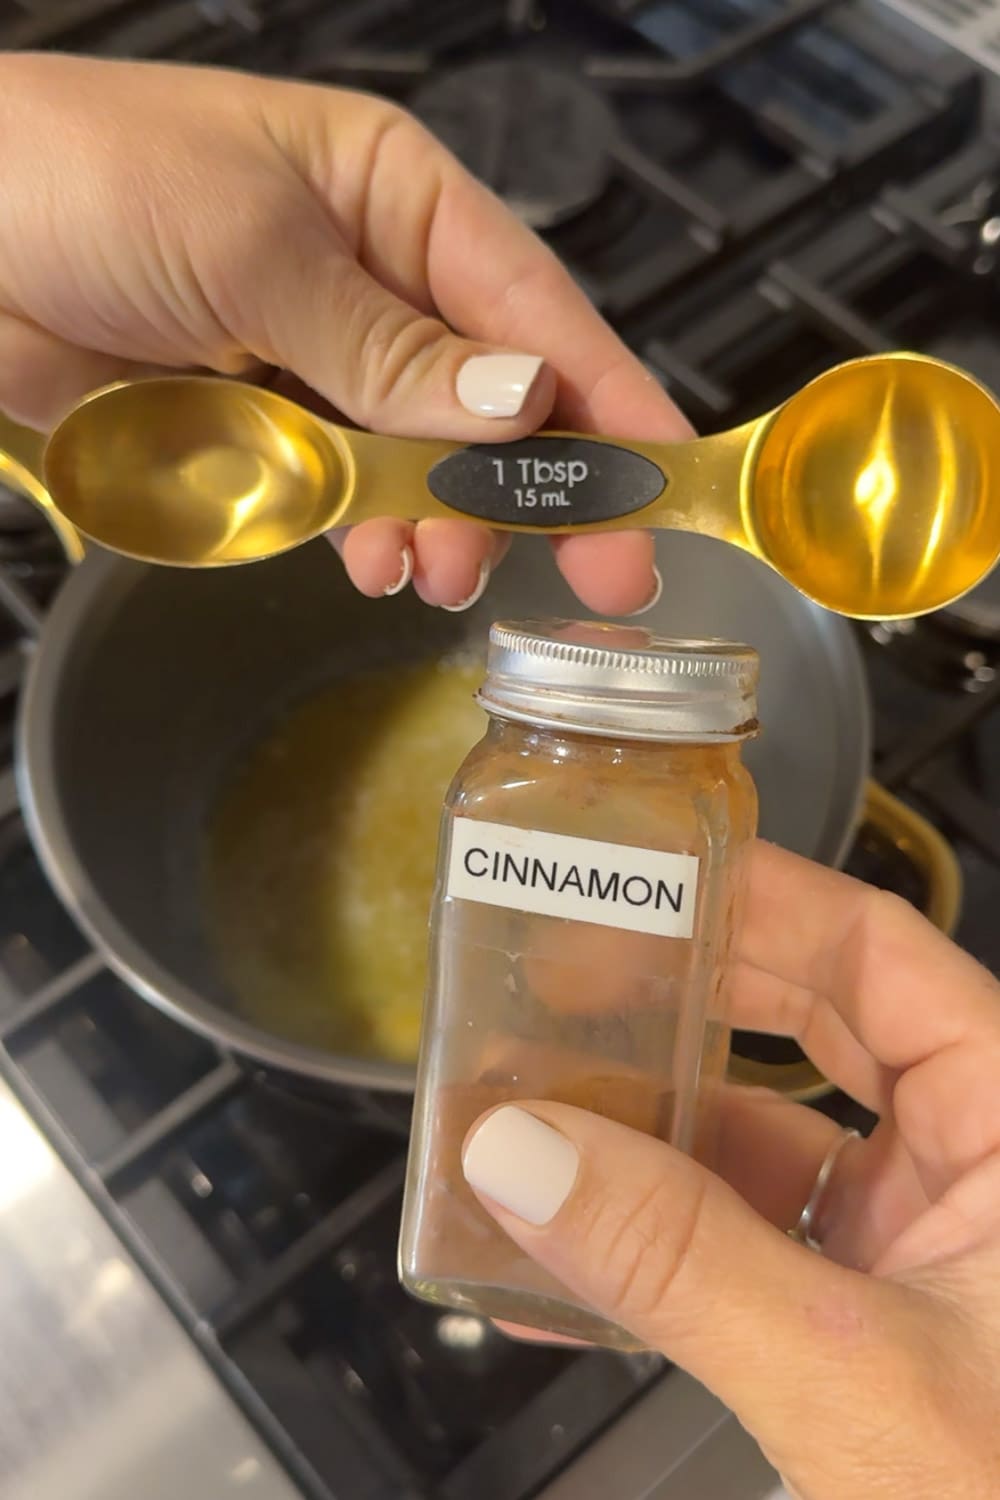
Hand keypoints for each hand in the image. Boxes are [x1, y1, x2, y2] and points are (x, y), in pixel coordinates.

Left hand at [0, 53, 689, 611]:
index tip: (665, 481)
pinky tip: (370, 559)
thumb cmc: (81, 179)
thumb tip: (518, 403)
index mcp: (393, 198)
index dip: (607, 397)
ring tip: (438, 571)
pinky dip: (366, 533)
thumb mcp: (251, 245)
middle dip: (541, 488)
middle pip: (494, 401)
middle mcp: (374, 283)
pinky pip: (346, 495)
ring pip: (425, 465)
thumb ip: (387, 342)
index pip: (532, 305)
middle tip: (598, 577)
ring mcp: (321, 364)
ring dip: (444, 523)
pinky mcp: (268, 430)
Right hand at [462, 843, 999, 1499]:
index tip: (645, 878)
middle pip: (812, 1026)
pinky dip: (661, 1247)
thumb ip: (680, 1261)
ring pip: (768, 1142)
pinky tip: (569, 1260)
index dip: (757, 900)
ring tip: (536, 1116)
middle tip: (568, 979)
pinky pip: (750, 1248)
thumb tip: (526, 1152)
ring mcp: (922, 1245)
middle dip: (683, 1005)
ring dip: (651, 1137)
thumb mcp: (852, 1377)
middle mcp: (976, 1164)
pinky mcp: (871, 1318)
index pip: (879, 953)